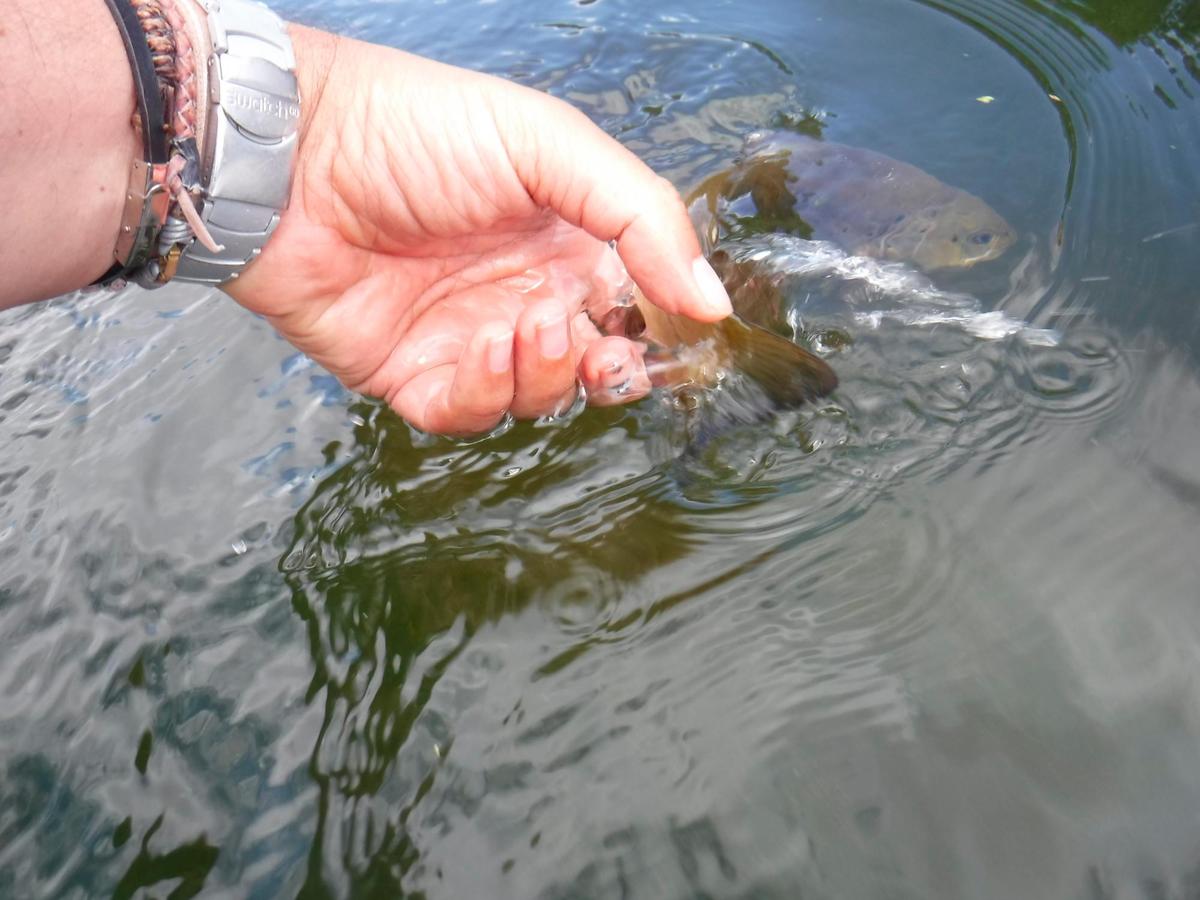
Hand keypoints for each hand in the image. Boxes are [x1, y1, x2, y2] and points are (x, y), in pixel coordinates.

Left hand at [224, 26, 731, 434]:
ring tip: (527, 320)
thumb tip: (712, 302)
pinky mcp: (412, 374)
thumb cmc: (418, 130)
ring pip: (537, 398)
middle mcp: (522, 294)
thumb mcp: (550, 146)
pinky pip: (467, 415)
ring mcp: (467, 339)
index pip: (634, 306)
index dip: (658, 330)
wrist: (294, 154)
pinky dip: (485, 393)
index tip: (677, 336)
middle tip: (607, 353)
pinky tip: (479, 344)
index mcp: (564, 241)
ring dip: (547, 373)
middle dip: (611, 371)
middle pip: (593, 366)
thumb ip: (642, 218)